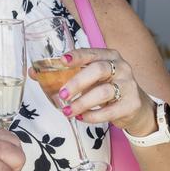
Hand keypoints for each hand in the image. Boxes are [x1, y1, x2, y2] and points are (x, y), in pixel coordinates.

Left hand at [28, 48, 156, 134]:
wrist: (135, 107)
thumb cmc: (107, 88)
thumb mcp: (90, 79)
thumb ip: (65, 75)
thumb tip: (34, 73)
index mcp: (109, 56)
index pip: (91, 53)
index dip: (77, 56)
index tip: (62, 61)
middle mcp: (121, 67)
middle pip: (98, 70)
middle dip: (77, 82)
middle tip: (61, 94)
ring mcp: (128, 85)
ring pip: (103, 92)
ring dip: (82, 103)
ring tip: (67, 111)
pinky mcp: (131, 104)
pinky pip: (110, 111)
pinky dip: (93, 116)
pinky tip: (82, 117)